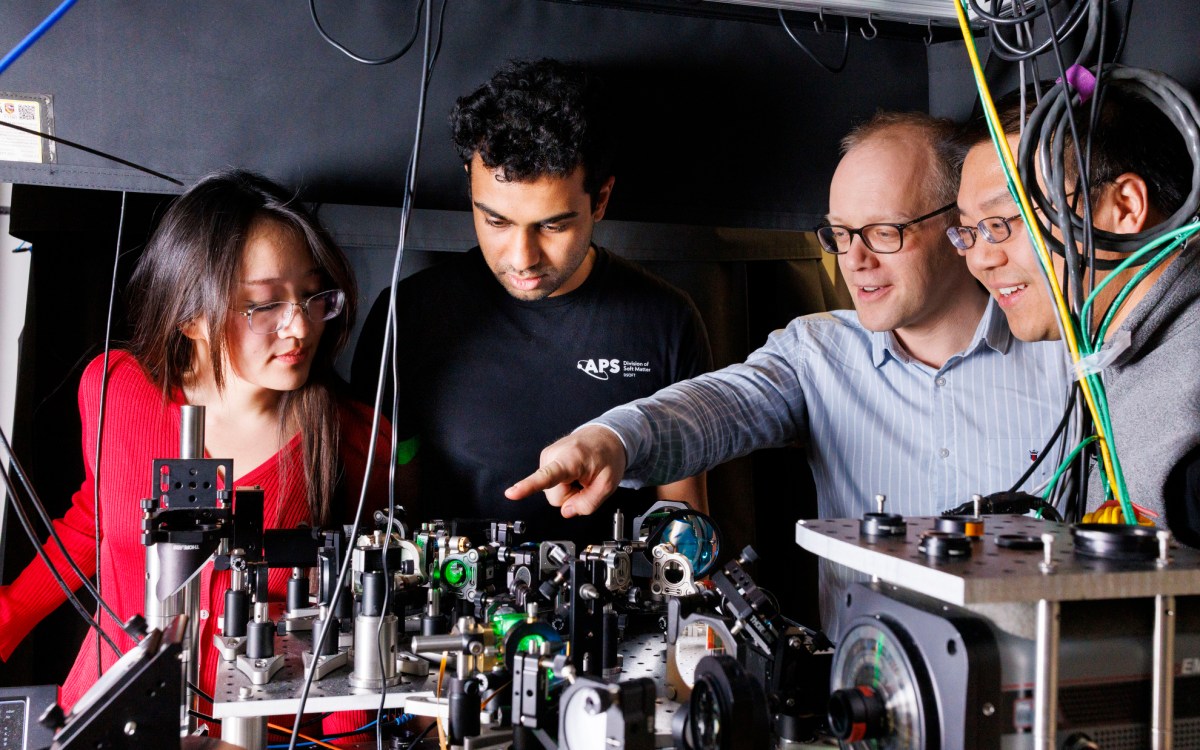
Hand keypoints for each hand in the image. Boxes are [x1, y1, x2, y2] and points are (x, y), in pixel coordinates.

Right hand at [505, 426, 626, 517]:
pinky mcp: (545, 460)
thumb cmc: (606, 456)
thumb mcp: (608, 485)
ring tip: (579, 476)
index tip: (511, 493)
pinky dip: (563, 484)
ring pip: (551, 492)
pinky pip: (551, 485)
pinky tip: (573, 474)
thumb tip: (566, 511)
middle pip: (554, 497)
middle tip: (585, 483)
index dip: (527, 487)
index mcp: (571, 459)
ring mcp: (547, 457)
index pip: (546, 476)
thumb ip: (588, 503)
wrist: (603, 436)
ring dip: (567, 490)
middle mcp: (553, 455)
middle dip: (570, 497)